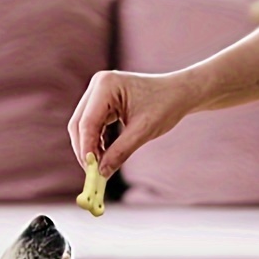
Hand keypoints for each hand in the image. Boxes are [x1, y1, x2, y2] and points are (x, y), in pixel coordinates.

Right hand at [67, 71, 199, 177]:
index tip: (90, 171)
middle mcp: (98, 85)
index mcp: (106, 85)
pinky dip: (97, 141)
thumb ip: (121, 152)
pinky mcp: (103, 100)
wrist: (179, 93)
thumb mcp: (143, 131)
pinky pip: (93, 124)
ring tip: (100, 168)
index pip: (87, 122)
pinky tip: (104, 157)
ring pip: (84, 125)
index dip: (86, 148)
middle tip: (92, 173)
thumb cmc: (165, 106)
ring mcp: (98, 91)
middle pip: (80, 123)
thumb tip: (102, 173)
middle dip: (85, 149)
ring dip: (90, 147)